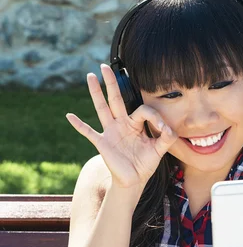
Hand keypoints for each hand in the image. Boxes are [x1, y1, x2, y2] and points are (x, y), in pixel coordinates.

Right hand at [65, 63, 178, 188]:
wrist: (134, 181)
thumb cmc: (145, 164)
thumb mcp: (159, 150)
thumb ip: (167, 138)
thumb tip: (170, 129)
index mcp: (135, 124)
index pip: (142, 110)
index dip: (154, 117)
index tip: (163, 129)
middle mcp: (121, 124)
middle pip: (115, 99)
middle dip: (111, 83)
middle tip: (105, 66)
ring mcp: (110, 132)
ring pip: (102, 108)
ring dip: (96, 93)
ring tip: (90, 76)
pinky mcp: (103, 143)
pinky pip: (88, 132)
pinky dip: (79, 125)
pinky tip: (69, 116)